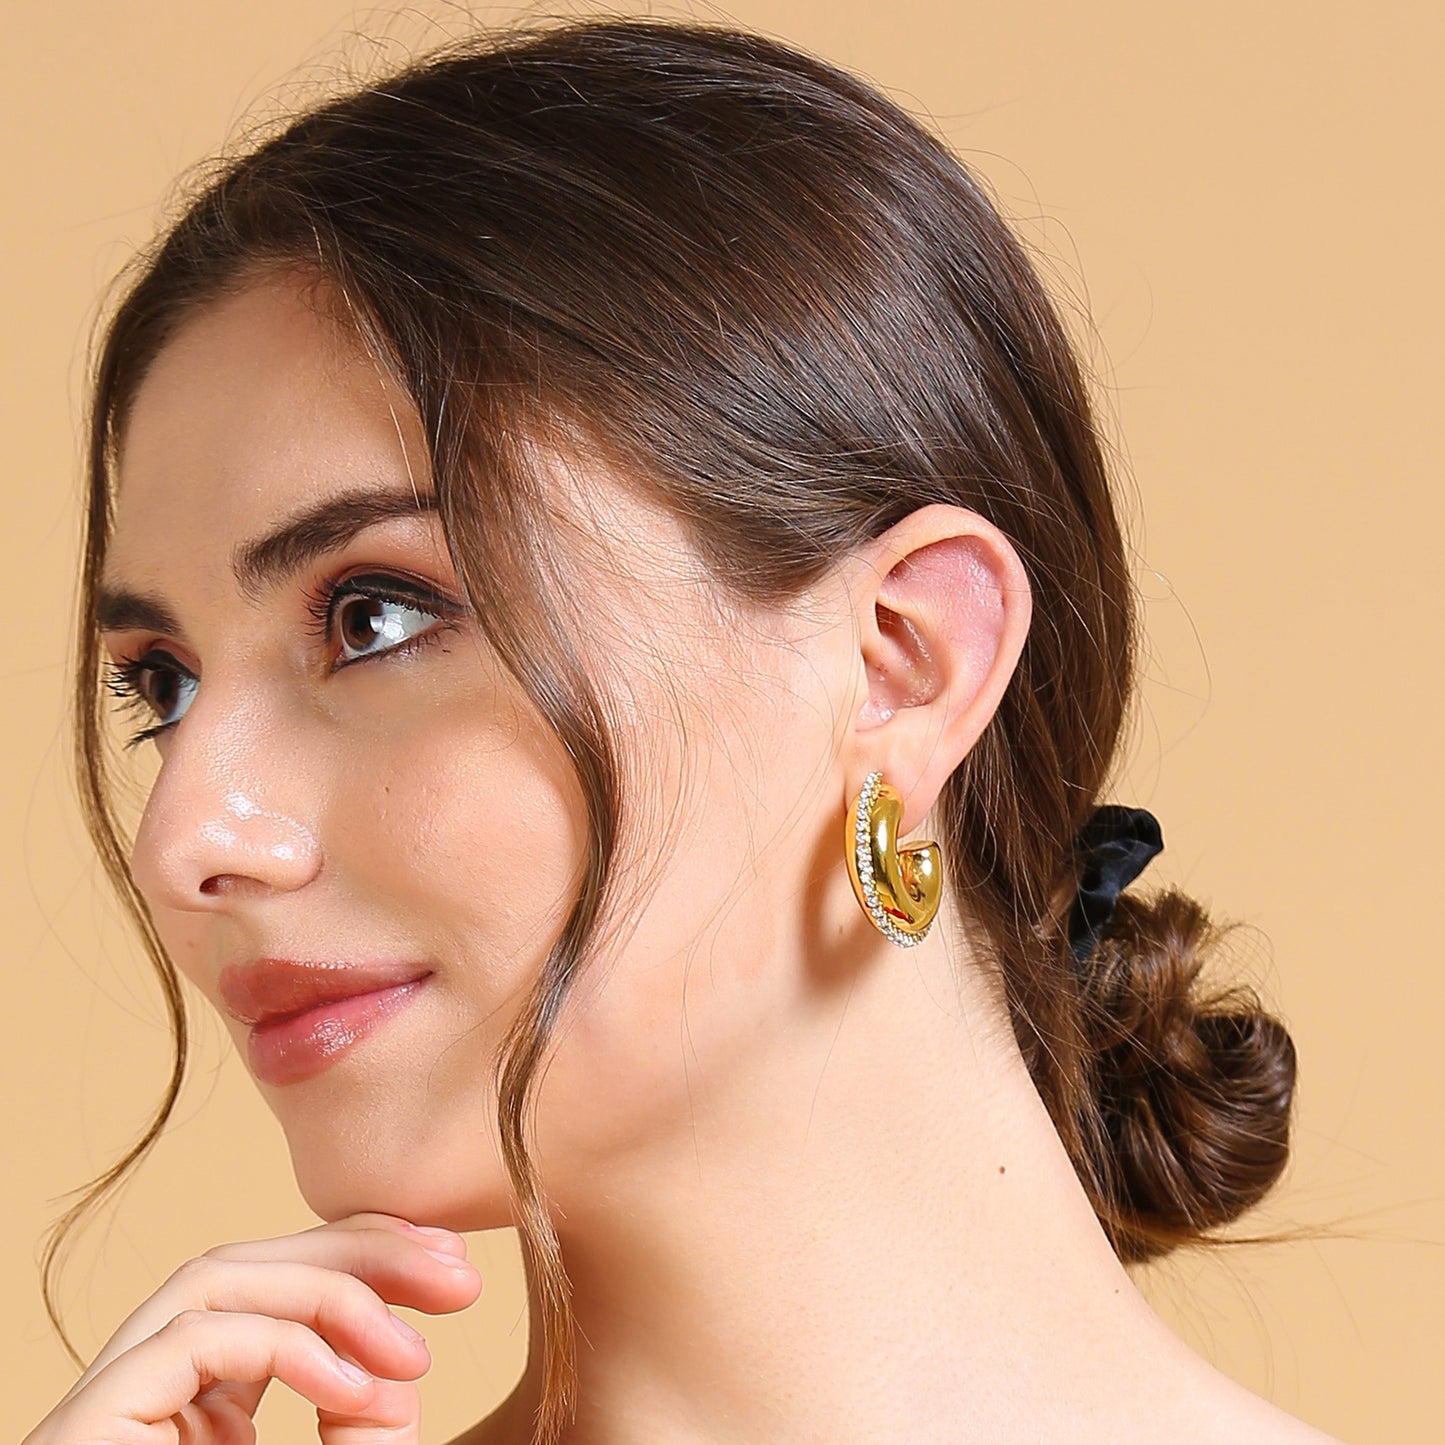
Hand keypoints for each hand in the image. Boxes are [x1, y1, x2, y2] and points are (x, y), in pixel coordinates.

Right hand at [24, 1211, 483, 1444]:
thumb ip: (363, 1418)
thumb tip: (393, 1355)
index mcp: (196, 1407)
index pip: (276, 1287)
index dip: (363, 1254)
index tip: (453, 1265)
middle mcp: (148, 1397)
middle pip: (249, 1265)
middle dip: (360, 1254)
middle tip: (457, 1273)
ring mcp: (110, 1407)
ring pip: (215, 1280)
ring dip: (331, 1291)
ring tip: (415, 1350)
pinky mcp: (89, 1426)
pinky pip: (192, 1340)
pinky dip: (287, 1346)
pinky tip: (355, 1390)